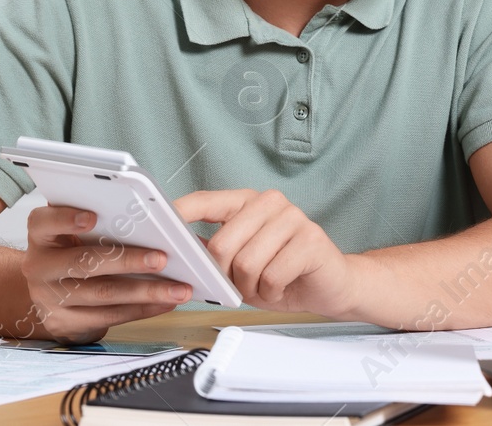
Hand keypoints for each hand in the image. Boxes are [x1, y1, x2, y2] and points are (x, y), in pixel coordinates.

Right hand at [22, 206, 191, 343]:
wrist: (51, 290)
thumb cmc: (72, 250)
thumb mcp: (73, 230)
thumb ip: (98, 219)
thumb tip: (150, 214)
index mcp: (41, 236)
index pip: (44, 222)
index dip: (66, 219)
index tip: (92, 217)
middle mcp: (39, 266)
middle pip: (84, 262)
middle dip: (127, 260)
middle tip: (162, 258)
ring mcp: (49, 298)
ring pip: (103, 294)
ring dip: (146, 291)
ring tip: (177, 288)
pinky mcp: (64, 323)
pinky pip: (109, 317)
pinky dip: (142, 309)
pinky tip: (164, 302)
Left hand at [177, 189, 360, 316]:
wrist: (331, 286)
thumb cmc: (283, 273)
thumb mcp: (240, 263)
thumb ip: (212, 251)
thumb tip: (176, 250)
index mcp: (248, 202)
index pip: (207, 200)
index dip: (181, 212)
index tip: (159, 222)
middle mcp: (270, 203)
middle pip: (222, 244)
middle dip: (226, 275)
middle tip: (242, 284)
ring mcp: (293, 218)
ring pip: (247, 263)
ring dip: (252, 287)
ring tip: (265, 284)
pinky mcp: (311, 240)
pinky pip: (272, 275)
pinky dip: (271, 291)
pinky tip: (281, 286)